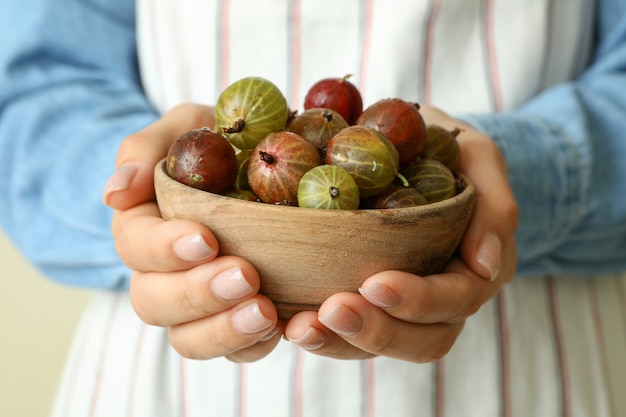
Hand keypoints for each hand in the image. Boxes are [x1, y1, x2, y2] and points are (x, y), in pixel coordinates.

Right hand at [103, 104, 281, 361]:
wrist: (256, 162)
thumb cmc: (214, 142)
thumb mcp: (183, 127)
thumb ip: (144, 150)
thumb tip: (114, 194)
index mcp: (143, 228)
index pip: (136, 246)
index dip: (164, 249)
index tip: (206, 239)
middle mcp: (162, 272)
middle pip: (155, 302)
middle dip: (197, 294)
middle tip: (246, 276)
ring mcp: (197, 302)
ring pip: (188, 338)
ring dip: (224, 330)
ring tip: (265, 312)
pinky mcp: (233, 317)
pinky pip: (234, 350)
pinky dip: (253, 346)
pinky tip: (281, 328)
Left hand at [284, 105, 518, 361]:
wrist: (416, 154)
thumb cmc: (448, 152)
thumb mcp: (477, 158)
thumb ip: (493, 203)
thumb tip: (485, 264)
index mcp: (477, 269)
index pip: (457, 298)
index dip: (419, 299)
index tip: (374, 283)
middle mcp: (446, 298)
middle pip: (425, 339)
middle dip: (379, 330)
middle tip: (333, 310)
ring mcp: (408, 307)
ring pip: (387, 346)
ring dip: (344, 343)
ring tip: (303, 328)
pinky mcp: (372, 305)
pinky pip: (354, 336)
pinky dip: (326, 337)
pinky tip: (294, 326)